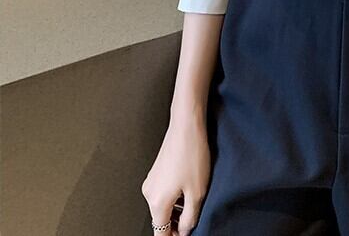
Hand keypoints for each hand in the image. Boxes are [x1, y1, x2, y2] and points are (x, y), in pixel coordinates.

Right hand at [141, 108, 210, 234]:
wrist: (186, 126)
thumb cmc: (191, 153)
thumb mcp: (197, 192)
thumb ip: (190, 217)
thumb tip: (185, 229)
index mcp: (157, 202)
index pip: (161, 233)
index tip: (185, 235)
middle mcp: (149, 193)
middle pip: (161, 219)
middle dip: (177, 222)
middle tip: (193, 218)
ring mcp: (151, 181)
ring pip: (163, 205)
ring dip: (177, 207)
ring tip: (195, 197)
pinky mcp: (156, 172)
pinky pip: (163, 192)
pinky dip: (174, 195)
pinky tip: (189, 185)